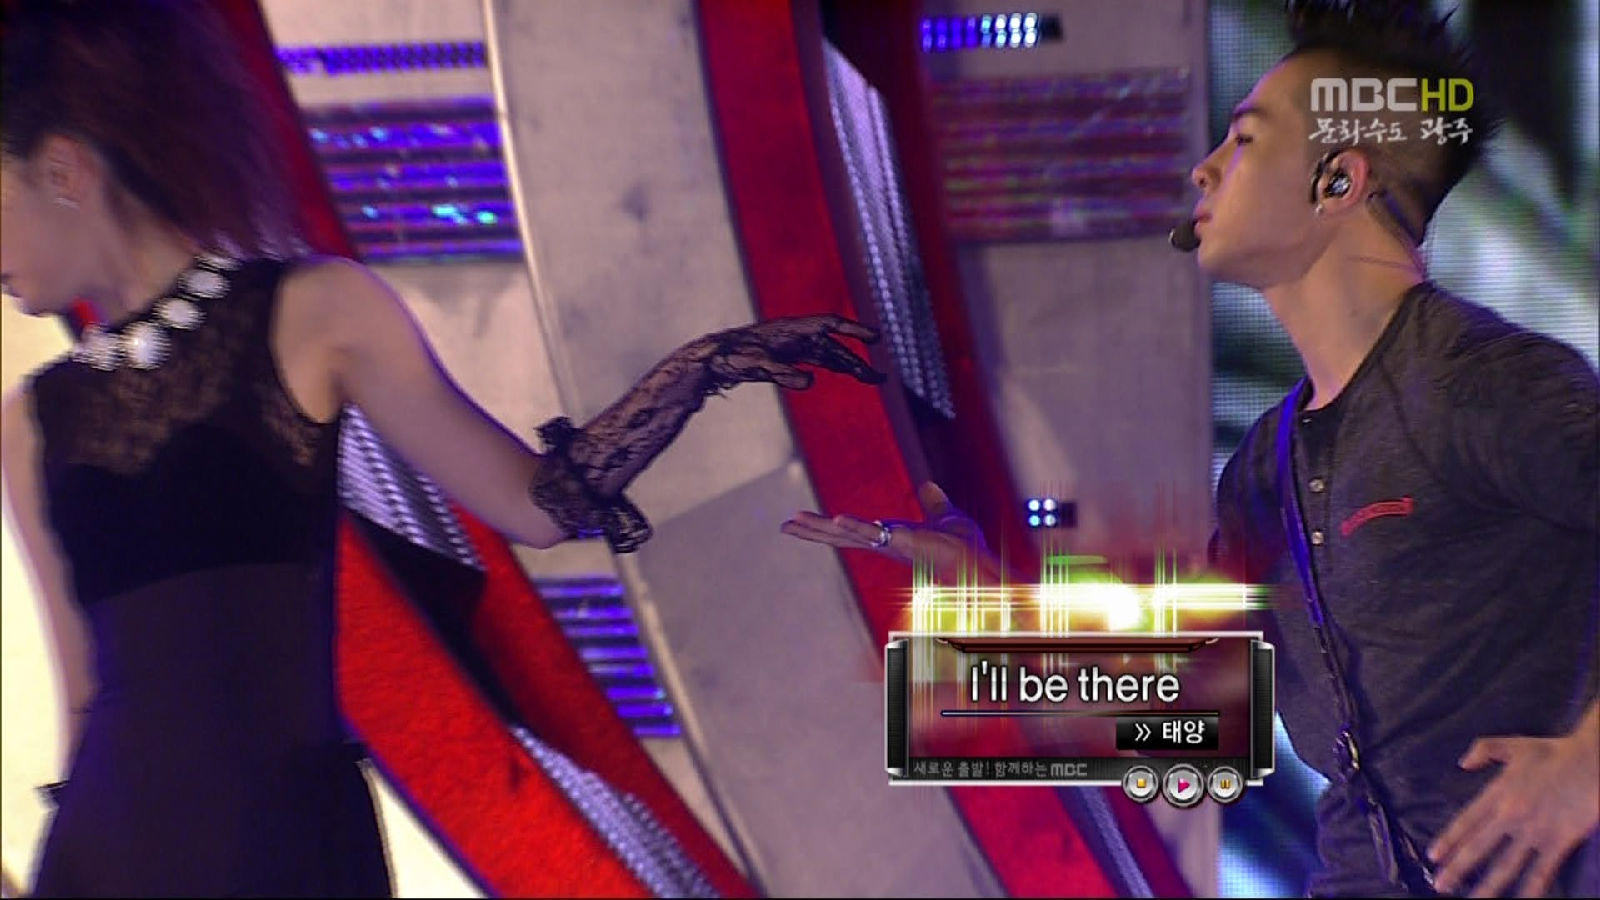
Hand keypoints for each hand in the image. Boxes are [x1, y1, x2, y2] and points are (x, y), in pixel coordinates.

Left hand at [700, 314, 884, 389]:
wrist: (709, 360)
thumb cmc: (731, 357)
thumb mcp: (758, 366)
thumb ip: (783, 373)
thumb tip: (811, 380)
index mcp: (792, 330)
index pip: (830, 325)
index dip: (854, 330)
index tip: (876, 337)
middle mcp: (796, 336)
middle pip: (835, 347)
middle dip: (858, 361)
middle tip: (881, 378)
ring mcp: (791, 347)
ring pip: (829, 355)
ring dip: (849, 365)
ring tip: (872, 378)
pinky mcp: (785, 357)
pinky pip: (817, 360)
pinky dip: (832, 366)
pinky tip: (841, 373)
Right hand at [781, 482, 1005, 582]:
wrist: (977, 561)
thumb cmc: (964, 547)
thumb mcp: (945, 516)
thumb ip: (934, 502)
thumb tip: (928, 485)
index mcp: (890, 537)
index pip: (852, 532)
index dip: (828, 528)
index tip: (803, 522)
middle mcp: (884, 543)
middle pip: (840, 536)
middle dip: (812, 531)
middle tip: (785, 525)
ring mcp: (889, 544)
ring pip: (846, 536)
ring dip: (820, 529)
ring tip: (793, 523)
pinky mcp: (900, 542)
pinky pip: (872, 533)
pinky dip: (854, 527)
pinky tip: (835, 520)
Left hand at [1427, 731, 1599, 896]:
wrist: (1591, 761)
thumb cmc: (1553, 753)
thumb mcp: (1513, 745)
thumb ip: (1484, 750)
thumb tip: (1463, 763)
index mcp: (1497, 793)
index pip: (1466, 821)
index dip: (1448, 840)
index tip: (1433, 856)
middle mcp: (1510, 816)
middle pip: (1478, 847)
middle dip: (1457, 869)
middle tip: (1440, 886)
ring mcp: (1534, 832)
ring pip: (1505, 865)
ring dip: (1487, 886)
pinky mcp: (1558, 842)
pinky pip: (1542, 871)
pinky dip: (1531, 889)